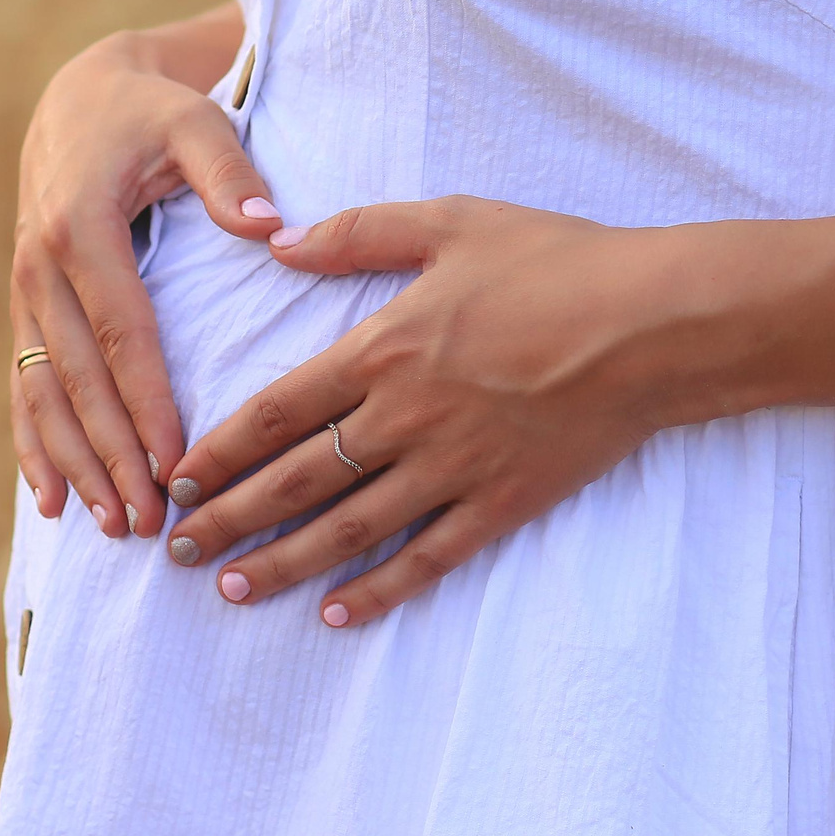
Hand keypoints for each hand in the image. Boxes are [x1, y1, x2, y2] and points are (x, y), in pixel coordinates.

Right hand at [12, 24, 282, 537]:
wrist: (81, 97)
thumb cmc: (153, 114)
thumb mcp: (196, 123)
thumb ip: (229, 173)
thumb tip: (270, 228)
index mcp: (81, 225)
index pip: (121, 330)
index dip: (145, 401)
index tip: (176, 461)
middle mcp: (40, 264)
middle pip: (78, 377)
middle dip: (110, 454)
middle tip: (147, 521)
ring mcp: (24, 289)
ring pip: (42, 392)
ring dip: (72, 463)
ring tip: (109, 526)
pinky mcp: (23, 306)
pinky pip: (22, 385)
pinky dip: (33, 445)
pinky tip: (50, 501)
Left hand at [162, 198, 772, 624]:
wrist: (657, 322)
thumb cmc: (558, 261)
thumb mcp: (452, 221)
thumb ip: (359, 234)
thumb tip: (280, 243)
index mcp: (383, 348)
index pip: (276, 411)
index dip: (221, 451)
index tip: (177, 481)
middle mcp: (406, 416)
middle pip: (297, 479)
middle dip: (231, 519)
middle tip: (177, 552)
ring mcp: (455, 466)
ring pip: (350, 528)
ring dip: (284, 563)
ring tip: (232, 590)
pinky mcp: (504, 501)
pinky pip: (429, 556)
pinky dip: (381, 589)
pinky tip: (338, 614)